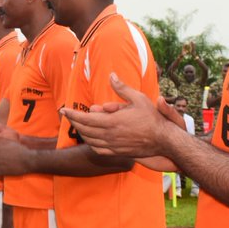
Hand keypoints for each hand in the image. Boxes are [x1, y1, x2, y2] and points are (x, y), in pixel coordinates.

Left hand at [61, 74, 177, 159]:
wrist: (164, 140)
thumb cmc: (152, 118)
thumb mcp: (138, 98)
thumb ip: (122, 88)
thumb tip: (111, 75)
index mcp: (111, 122)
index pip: (85, 119)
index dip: (72, 115)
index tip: (64, 110)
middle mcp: (109, 135)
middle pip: (84, 130)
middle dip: (74, 122)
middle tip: (69, 116)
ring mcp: (113, 146)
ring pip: (89, 141)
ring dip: (81, 132)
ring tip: (78, 125)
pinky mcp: (117, 152)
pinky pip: (98, 150)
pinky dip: (90, 144)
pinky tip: (90, 138)